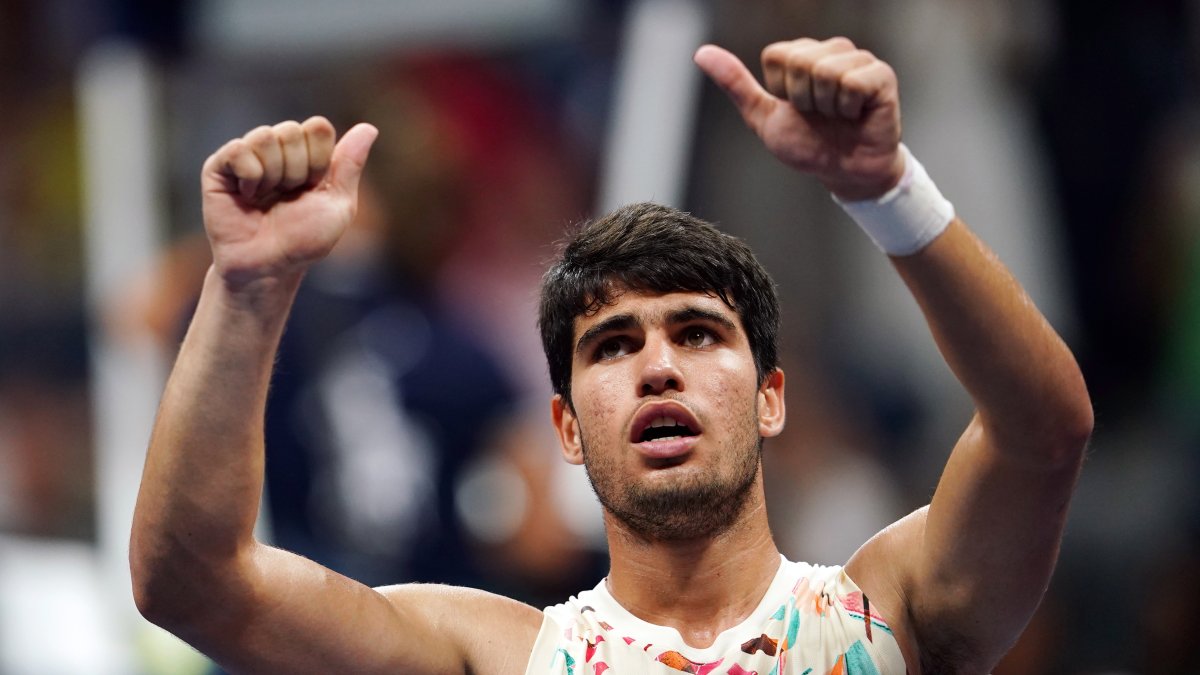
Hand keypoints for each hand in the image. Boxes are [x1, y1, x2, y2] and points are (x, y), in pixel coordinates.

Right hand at [200, 116, 377, 287]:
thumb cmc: (304, 240)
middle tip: (287, 196)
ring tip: (266, 197)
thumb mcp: (339, 205)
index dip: (320, 160)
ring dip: (274, 174)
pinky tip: (247, 195)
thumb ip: (350, 165)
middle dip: (297, 170)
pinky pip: (238, 149)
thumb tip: (369, 128)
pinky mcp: (218, 167)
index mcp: (306, 153)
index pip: (318, 127)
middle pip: (292, 130)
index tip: (314, 188)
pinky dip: (250, 176)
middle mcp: (276, 149)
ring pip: (265, 136)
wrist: (269, 266)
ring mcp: (247, 155)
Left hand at [695, 37, 903, 200]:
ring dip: (827, 106)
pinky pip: (853, 82)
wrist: (844, 172)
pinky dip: (848, 108)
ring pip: (825, 71)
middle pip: (800, 60)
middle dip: (803, 99)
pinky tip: (855, 115)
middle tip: (818, 115)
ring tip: (837, 117)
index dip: (780, 90)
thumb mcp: (764, 117)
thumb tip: (701, 53)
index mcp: (801, 55)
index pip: (776, 55)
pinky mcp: (881, 75)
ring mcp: (857, 60)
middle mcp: (830, 50)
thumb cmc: (808, 145)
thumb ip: (736, 84)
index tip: (795, 109)